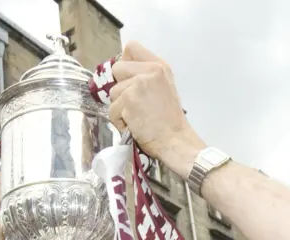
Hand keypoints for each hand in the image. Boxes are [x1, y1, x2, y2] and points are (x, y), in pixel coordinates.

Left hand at [110, 42, 205, 175]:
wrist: (176, 142)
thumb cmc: (171, 121)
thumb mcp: (165, 88)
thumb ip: (148, 76)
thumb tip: (124, 73)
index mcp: (159, 66)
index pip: (131, 48)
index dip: (126, 62)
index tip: (130, 78)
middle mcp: (149, 71)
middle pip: (117, 69)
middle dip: (121, 88)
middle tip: (136, 103)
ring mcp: (137, 85)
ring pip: (113, 93)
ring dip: (121, 108)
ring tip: (138, 118)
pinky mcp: (127, 101)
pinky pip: (112, 110)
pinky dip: (120, 122)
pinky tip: (135, 126)